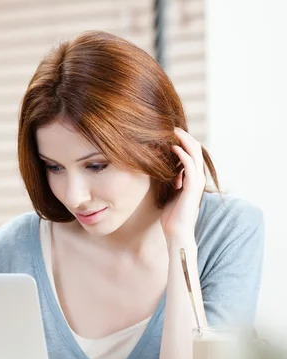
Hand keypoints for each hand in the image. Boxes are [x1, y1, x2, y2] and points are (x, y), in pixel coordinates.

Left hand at [160, 128, 205, 242]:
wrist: (177, 233)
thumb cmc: (172, 216)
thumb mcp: (170, 193)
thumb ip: (171, 181)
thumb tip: (162, 170)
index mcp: (193, 179)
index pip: (191, 154)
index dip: (183, 142)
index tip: (169, 133)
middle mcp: (197, 178)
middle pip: (195, 149)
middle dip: (184, 136)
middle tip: (171, 126)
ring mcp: (197, 182)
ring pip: (195, 154)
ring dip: (184, 141)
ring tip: (173, 131)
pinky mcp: (192, 188)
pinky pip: (190, 166)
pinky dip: (182, 155)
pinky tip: (173, 147)